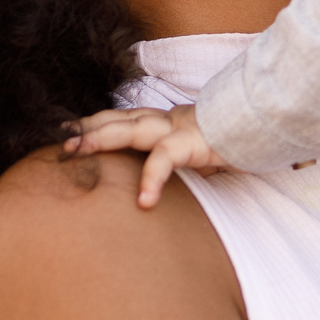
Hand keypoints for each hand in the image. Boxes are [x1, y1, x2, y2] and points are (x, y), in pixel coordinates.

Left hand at [64, 105, 232, 208]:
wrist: (264, 121)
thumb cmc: (231, 139)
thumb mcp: (195, 153)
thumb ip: (175, 160)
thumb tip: (154, 188)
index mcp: (162, 122)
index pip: (119, 118)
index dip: (91, 124)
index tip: (65, 133)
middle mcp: (164, 120)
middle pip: (114, 119)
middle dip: (84, 129)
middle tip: (56, 141)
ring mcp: (176, 128)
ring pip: (129, 128)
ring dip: (99, 138)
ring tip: (74, 153)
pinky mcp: (192, 142)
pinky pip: (165, 158)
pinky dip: (152, 178)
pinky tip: (143, 201)